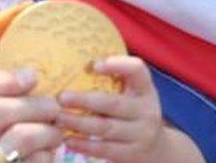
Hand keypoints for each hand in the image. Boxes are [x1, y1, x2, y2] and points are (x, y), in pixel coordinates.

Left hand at [56, 56, 202, 161]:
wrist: (157, 149)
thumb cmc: (133, 112)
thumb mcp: (132, 93)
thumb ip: (113, 79)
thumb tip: (74, 62)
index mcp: (145, 89)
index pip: (138, 70)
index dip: (118, 65)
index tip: (94, 65)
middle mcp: (146, 110)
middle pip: (113, 104)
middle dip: (84, 100)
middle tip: (61, 97)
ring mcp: (141, 134)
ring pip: (106, 128)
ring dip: (79, 123)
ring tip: (58, 118)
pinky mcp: (131, 154)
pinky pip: (105, 150)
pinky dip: (84, 145)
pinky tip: (68, 140)